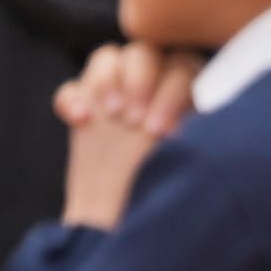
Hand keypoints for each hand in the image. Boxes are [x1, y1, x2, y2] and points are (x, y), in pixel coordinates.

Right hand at [56, 42, 196, 228]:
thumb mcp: (185, 155)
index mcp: (185, 86)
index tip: (161, 132)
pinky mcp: (83, 108)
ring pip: (107, 56)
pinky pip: (71, 87)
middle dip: (140, 80)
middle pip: (145, 51)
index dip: (171, 94)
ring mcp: (114, 91)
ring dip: (108, 79)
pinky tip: (80, 121)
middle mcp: (150, 80)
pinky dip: (72, 98)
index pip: (181, 66)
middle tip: (134, 121)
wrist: (124, 219)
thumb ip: (192, 127)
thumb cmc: (165, 186)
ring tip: (112, 115)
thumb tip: (199, 119)